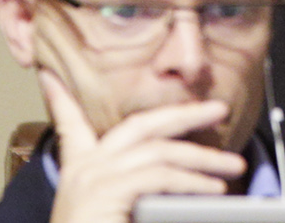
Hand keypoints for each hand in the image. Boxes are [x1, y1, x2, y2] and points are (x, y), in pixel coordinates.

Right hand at [41, 71, 244, 222]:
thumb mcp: (112, 211)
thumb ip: (135, 191)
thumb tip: (175, 179)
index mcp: (78, 173)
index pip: (70, 124)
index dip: (62, 98)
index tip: (51, 74)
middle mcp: (83, 169)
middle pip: (139, 125)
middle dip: (183, 113)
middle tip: (217, 108)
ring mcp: (93, 178)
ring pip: (160, 151)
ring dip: (203, 157)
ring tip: (233, 164)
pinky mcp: (106, 191)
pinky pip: (160, 176)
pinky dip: (192, 182)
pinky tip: (214, 190)